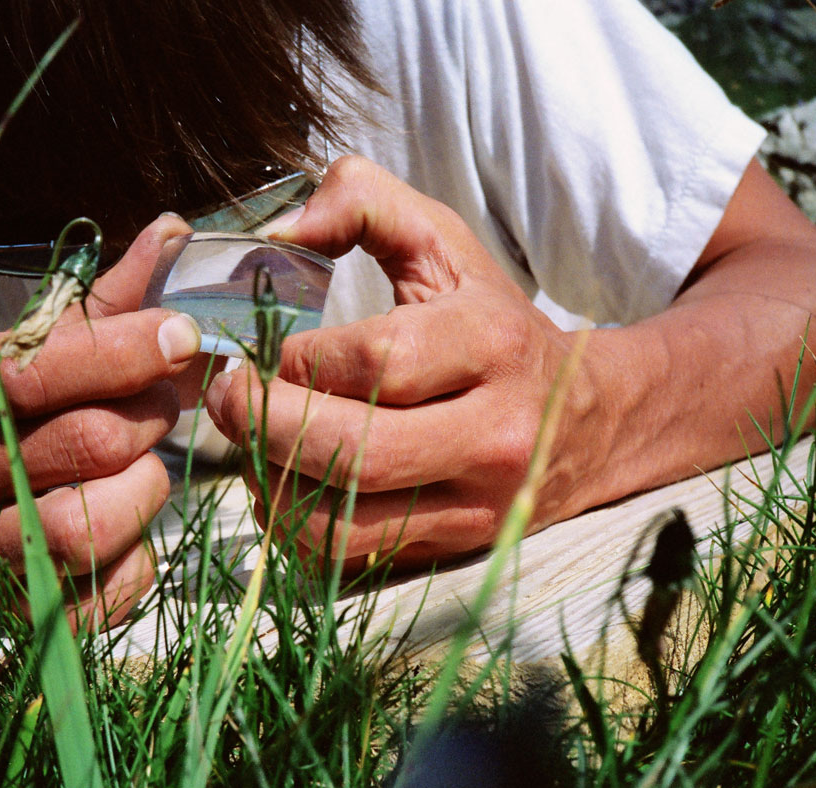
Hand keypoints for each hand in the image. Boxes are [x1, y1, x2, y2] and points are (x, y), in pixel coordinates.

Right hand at [0, 213, 198, 626]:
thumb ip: (93, 302)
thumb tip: (177, 230)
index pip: (32, 370)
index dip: (123, 351)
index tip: (180, 334)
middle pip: (84, 444)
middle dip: (149, 413)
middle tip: (162, 400)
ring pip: (87, 529)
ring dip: (145, 489)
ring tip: (143, 466)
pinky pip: (94, 597)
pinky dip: (135, 559)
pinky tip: (126, 526)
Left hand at [204, 157, 590, 569]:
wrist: (588, 418)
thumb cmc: (493, 321)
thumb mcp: (443, 242)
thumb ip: (362, 202)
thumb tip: (279, 231)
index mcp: (489, 342)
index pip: (373, 363)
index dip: (296, 361)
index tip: (264, 351)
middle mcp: (493, 433)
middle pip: (354, 454)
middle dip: (263, 427)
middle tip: (227, 398)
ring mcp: (478, 504)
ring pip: (344, 524)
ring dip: (271, 487)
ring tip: (252, 444)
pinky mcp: (456, 547)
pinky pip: (351, 558)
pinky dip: (297, 527)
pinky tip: (288, 483)